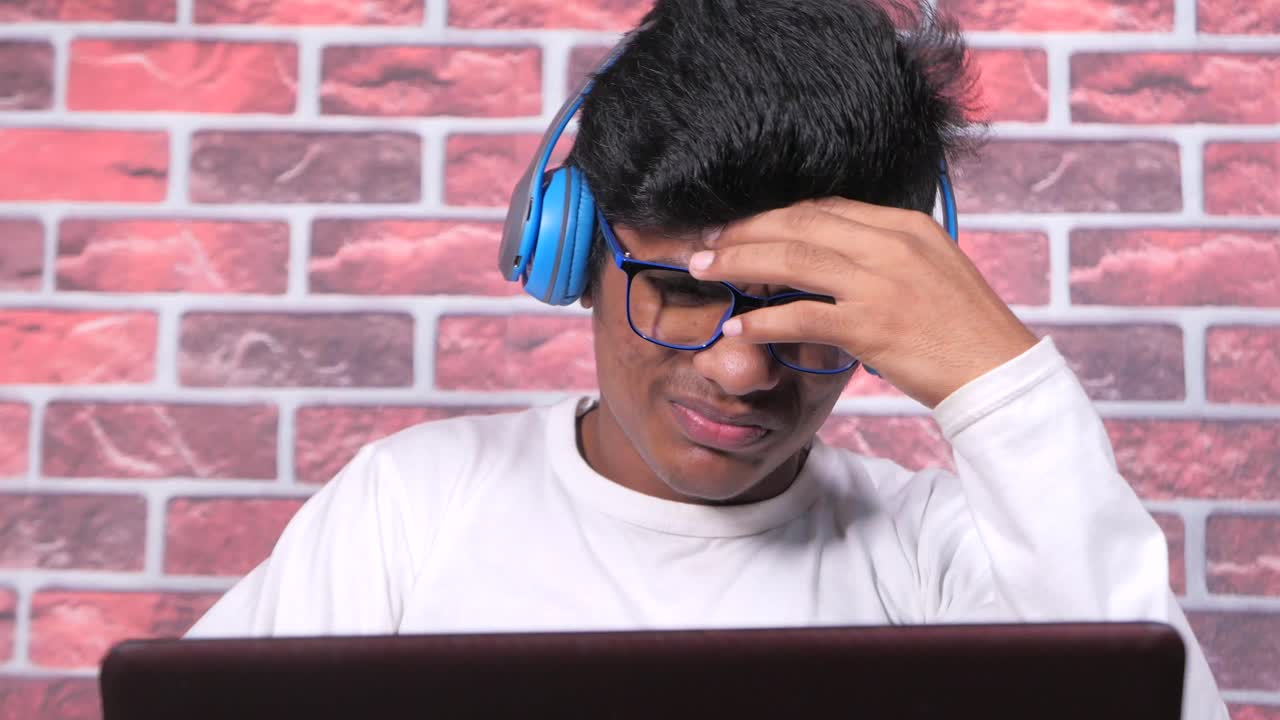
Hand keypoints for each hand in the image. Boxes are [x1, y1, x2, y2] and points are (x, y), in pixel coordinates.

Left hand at [687, 198, 1037, 408]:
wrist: (999, 373)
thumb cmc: (962, 330)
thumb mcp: (930, 271)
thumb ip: (884, 256)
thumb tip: (832, 256)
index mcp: (905, 225)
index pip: (825, 207)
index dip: (774, 216)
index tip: (740, 227)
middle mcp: (891, 244)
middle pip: (800, 223)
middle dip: (745, 231)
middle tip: (705, 242)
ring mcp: (881, 283)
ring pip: (792, 260)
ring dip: (740, 263)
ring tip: (705, 271)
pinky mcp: (872, 326)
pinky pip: (801, 317)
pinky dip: (762, 321)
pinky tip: (736, 328)